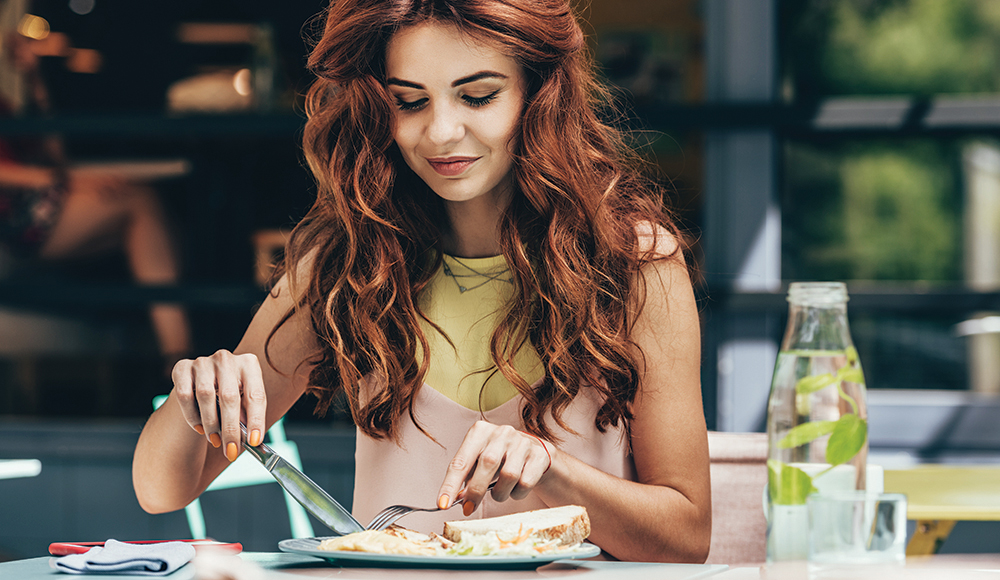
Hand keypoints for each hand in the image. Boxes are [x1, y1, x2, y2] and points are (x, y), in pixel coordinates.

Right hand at [170, 350, 266, 462]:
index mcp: (249, 364)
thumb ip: (248, 418)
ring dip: (211, 424)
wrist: (202, 383)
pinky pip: (185, 395)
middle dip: (230, 429)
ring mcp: (203, 362)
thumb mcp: (243, 404)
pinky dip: (192, 416)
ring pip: (205, 396)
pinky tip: (200, 428)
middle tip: (231, 451)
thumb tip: (253, 440)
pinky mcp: (182, 367)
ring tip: (215, 441)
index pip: (255, 395)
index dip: (256, 420)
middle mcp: (226, 359)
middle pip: (229, 397)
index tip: (254, 441)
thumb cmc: (230, 397)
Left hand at [437, 421, 551, 515]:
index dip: (450, 484)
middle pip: (486, 464)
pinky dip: (517, 493)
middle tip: (468, 509)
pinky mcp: (539, 455)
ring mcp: (523, 442)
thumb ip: (466, 479)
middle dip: (475, 491)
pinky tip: (515, 489)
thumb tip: (454, 499)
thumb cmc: (500, 459)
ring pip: (508, 476)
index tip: (442, 504)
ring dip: (500, 493)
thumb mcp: (478, 463)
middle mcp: (502, 432)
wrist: (533, 453)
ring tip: (498, 493)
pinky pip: (525, 482)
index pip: (461, 461)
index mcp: (480, 431)